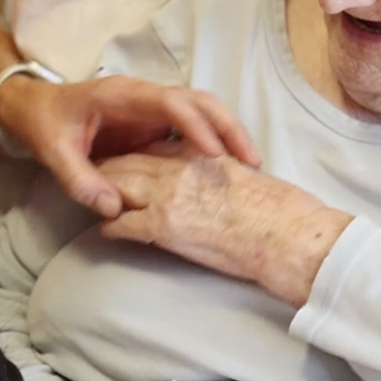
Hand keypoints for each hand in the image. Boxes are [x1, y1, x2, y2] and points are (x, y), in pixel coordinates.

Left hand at [0, 74, 260, 217]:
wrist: (35, 109)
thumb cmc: (45, 124)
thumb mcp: (53, 152)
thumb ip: (78, 179)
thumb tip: (111, 209)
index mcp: (123, 95)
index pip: (171, 103)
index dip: (196, 126)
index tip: (216, 154)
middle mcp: (145, 98)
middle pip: (199, 102)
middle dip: (227, 127)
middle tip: (250, 161)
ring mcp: (153, 111)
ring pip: (202, 113)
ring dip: (227, 135)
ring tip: (250, 167)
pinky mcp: (156, 127)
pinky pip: (192, 130)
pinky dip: (214, 145)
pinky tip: (229, 172)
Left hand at [97, 142, 353, 306]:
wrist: (285, 236)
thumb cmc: (274, 210)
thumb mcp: (239, 176)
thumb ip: (210, 167)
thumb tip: (198, 168)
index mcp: (198, 152)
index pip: (155, 144)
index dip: (134, 145)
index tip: (124, 152)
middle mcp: (178, 168)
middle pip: (131, 159)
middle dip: (110, 163)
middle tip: (97, 170)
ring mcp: (168, 195)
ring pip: (121, 185)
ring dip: (106, 191)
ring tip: (96, 196)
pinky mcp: (162, 225)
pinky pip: (123, 223)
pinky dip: (111, 226)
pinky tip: (106, 230)